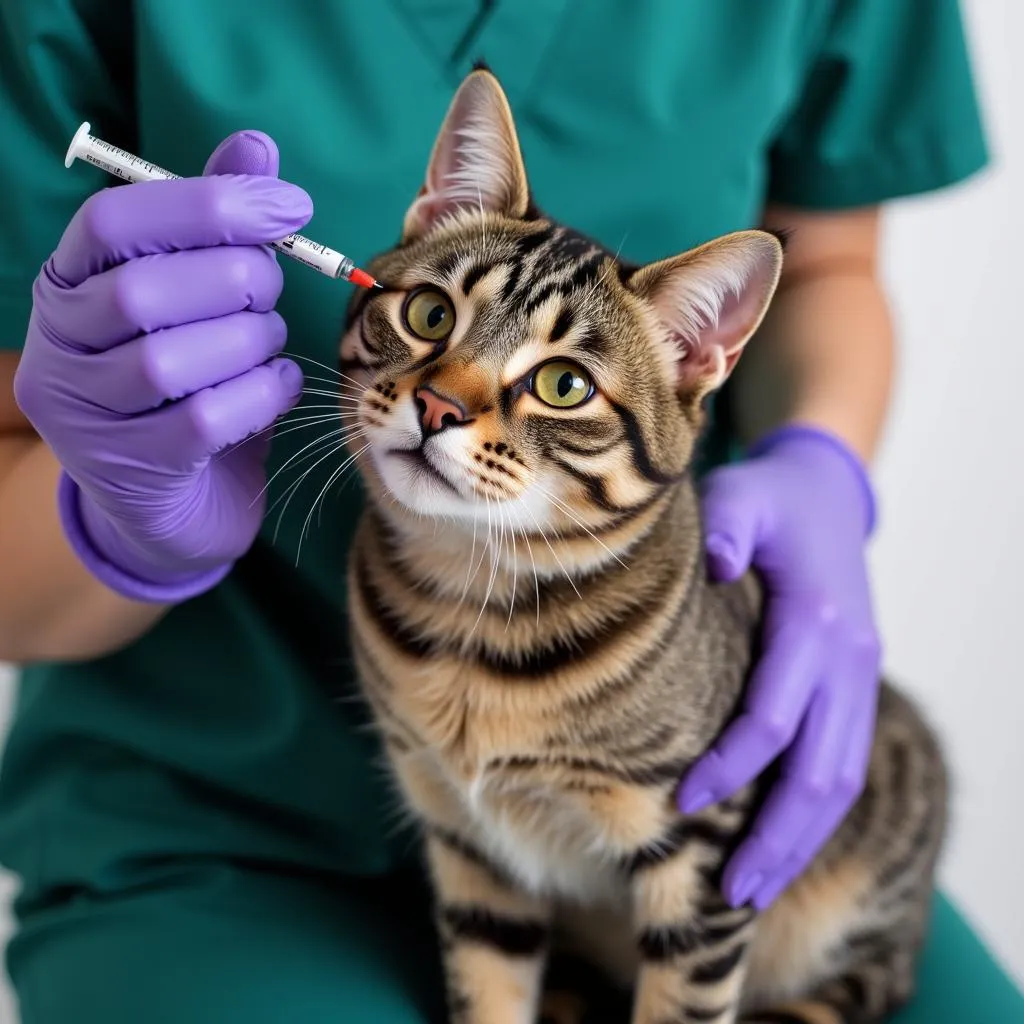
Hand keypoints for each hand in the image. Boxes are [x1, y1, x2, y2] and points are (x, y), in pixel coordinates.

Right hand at [14, 132, 311, 601]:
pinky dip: (259, 396)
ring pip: (169, 360)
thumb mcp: (203, 302)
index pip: (112, 222)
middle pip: (141, 290)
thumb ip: (219, 227)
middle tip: (272, 291)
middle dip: (235, 280)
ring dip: (248, 342)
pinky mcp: (131, 471)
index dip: (206, 204)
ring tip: (271, 344)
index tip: (290, 207)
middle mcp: (60, 346)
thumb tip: (258, 148)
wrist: (177, 505)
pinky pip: (203, 420)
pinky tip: (279, 386)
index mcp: (68, 284)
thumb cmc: (192, 386)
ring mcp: (86, 415)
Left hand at [678, 425, 880, 910]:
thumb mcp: (740, 496)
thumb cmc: (768, 499)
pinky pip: (843, 763)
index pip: (773, 716)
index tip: (675, 802)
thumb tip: (715, 562)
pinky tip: (781, 845)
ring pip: (840, 779)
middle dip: (773, 836)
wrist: (827, 494)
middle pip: (818, 771)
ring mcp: (860, 677)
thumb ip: (726, 527)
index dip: (727, 765)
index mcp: (815, 620)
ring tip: (752, 891)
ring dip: (800, 840)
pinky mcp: (856, 685)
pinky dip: (816, 814)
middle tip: (725, 894)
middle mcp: (848, 659)